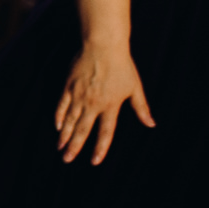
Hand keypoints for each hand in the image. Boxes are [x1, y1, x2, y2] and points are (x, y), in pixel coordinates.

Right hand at [54, 40, 154, 163]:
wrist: (103, 46)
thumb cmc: (122, 65)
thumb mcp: (135, 87)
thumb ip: (141, 108)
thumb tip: (151, 124)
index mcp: (110, 105)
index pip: (105, 132)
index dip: (100, 148)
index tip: (94, 161)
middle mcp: (93, 104)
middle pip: (83, 130)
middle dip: (75, 147)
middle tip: (67, 160)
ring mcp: (79, 95)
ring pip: (70, 120)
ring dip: (65, 135)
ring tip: (59, 147)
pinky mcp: (69, 86)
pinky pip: (62, 105)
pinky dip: (59, 116)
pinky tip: (57, 126)